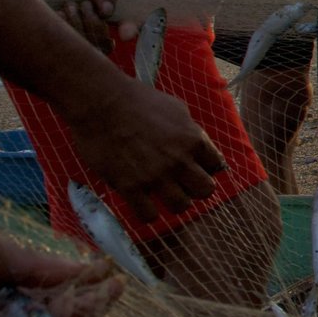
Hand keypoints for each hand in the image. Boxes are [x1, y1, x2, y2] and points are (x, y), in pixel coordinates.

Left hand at [5, 0, 119, 52]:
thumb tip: (109, 13)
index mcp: (104, 9)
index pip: (127, 28)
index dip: (131, 32)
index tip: (125, 31)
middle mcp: (88, 25)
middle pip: (105, 44)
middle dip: (97, 26)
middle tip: (84, 5)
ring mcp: (67, 34)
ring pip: (85, 49)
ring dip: (80, 27)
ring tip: (66, 5)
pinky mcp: (45, 39)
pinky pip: (62, 48)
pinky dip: (63, 30)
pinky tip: (53, 13)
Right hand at [60, 74, 225, 221]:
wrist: (101, 103)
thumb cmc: (138, 100)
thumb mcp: (177, 109)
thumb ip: (190, 131)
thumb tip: (199, 146)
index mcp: (193, 139)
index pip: (216, 166)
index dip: (205, 168)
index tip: (193, 167)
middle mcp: (179, 160)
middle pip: (206, 191)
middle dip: (195, 189)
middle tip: (182, 184)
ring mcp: (155, 175)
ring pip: (181, 206)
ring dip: (174, 203)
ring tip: (163, 195)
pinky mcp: (130, 186)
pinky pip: (148, 215)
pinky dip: (147, 213)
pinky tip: (142, 203)